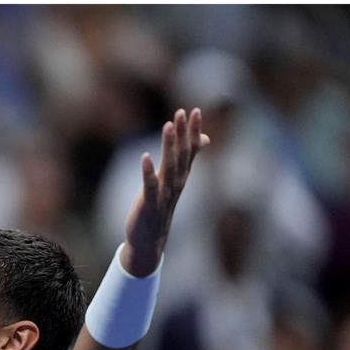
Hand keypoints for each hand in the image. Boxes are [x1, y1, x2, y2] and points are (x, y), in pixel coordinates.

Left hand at [122, 108, 209, 275]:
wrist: (150, 239)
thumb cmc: (161, 205)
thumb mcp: (175, 180)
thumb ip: (187, 158)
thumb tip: (203, 139)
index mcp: (181, 176)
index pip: (190, 150)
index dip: (193, 131)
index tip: (195, 110)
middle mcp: (177, 183)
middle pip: (182, 154)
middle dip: (182, 133)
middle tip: (182, 112)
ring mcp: (164, 194)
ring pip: (169, 167)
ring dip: (169, 146)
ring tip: (168, 126)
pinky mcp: (150, 204)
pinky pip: (150, 186)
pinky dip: (149, 172)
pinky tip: (145, 156)